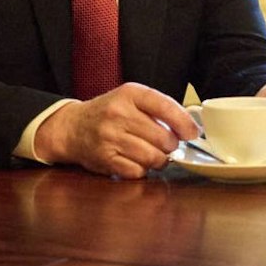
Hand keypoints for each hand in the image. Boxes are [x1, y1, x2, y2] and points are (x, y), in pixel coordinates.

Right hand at [34, 83, 195, 179]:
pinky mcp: (105, 158)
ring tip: (153, 154)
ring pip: (153, 157)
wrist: (72, 127)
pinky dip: (142, 170)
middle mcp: (118, 114)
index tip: (193, 133)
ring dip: (159, 160)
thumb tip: (189, 130)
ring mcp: (110, 137)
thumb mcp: (130, 99)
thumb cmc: (108, 113)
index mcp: (130, 94)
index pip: (165, 106)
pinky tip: (136, 161)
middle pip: (163, 138)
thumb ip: (158, 109)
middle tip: (166, 144)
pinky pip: (138, 171)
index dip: (184, 123)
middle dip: (171, 145)